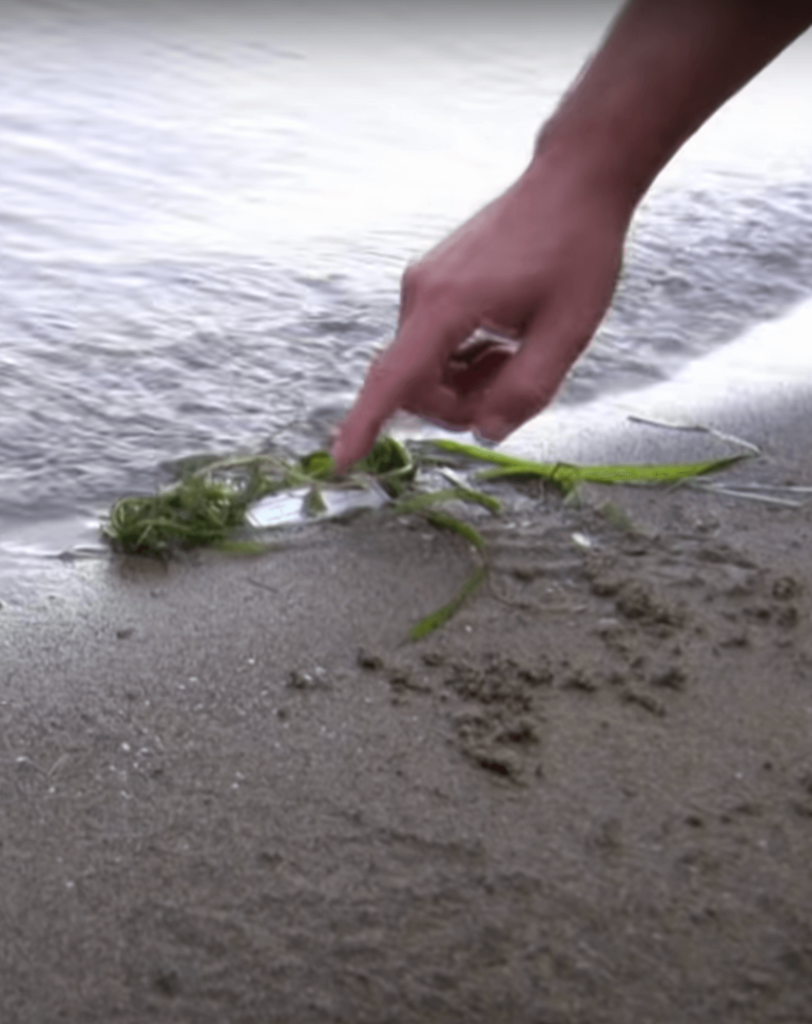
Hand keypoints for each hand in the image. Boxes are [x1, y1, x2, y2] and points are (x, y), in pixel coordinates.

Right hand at [331, 153, 631, 471]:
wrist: (573, 182)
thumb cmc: (576, 249)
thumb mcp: (567, 332)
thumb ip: (525, 391)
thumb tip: (485, 432)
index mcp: (446, 304)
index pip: (394, 378)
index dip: (365, 425)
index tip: (341, 460)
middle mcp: (420, 293)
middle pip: (414, 383)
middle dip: (459, 403)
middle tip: (516, 386)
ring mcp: (422, 285)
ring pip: (426, 367)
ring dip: (466, 381)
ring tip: (516, 352)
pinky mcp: (432, 282)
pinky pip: (434, 344)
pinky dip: (464, 359)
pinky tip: (503, 337)